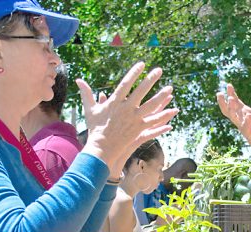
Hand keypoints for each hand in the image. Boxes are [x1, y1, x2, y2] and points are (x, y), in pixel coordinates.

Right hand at [77, 62, 178, 177]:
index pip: (126, 84)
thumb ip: (87, 93)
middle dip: (150, 80)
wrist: (101, 149)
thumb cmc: (95, 128)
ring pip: (151, 106)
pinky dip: (163, 118)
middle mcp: (126, 109)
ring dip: (161, 96)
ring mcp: (133, 120)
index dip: (134, 73)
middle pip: (141, 92)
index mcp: (114, 103)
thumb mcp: (90, 110)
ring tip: (170, 89)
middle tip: (159, 70)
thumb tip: (78, 80)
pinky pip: (153, 122)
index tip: (141, 64)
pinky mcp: (139, 130)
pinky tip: (172, 112)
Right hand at [217, 84, 250, 160]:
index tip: (228, 85)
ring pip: (234, 118)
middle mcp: (241, 120)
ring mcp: (244, 127)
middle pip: (229, 110)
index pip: (235, 103)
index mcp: (244, 114)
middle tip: (220, 93)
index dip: (231, 94)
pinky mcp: (250, 134)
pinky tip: (248, 114)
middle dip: (224, 102)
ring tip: (231, 99)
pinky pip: (246, 127)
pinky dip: (246, 121)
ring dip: (232, 109)